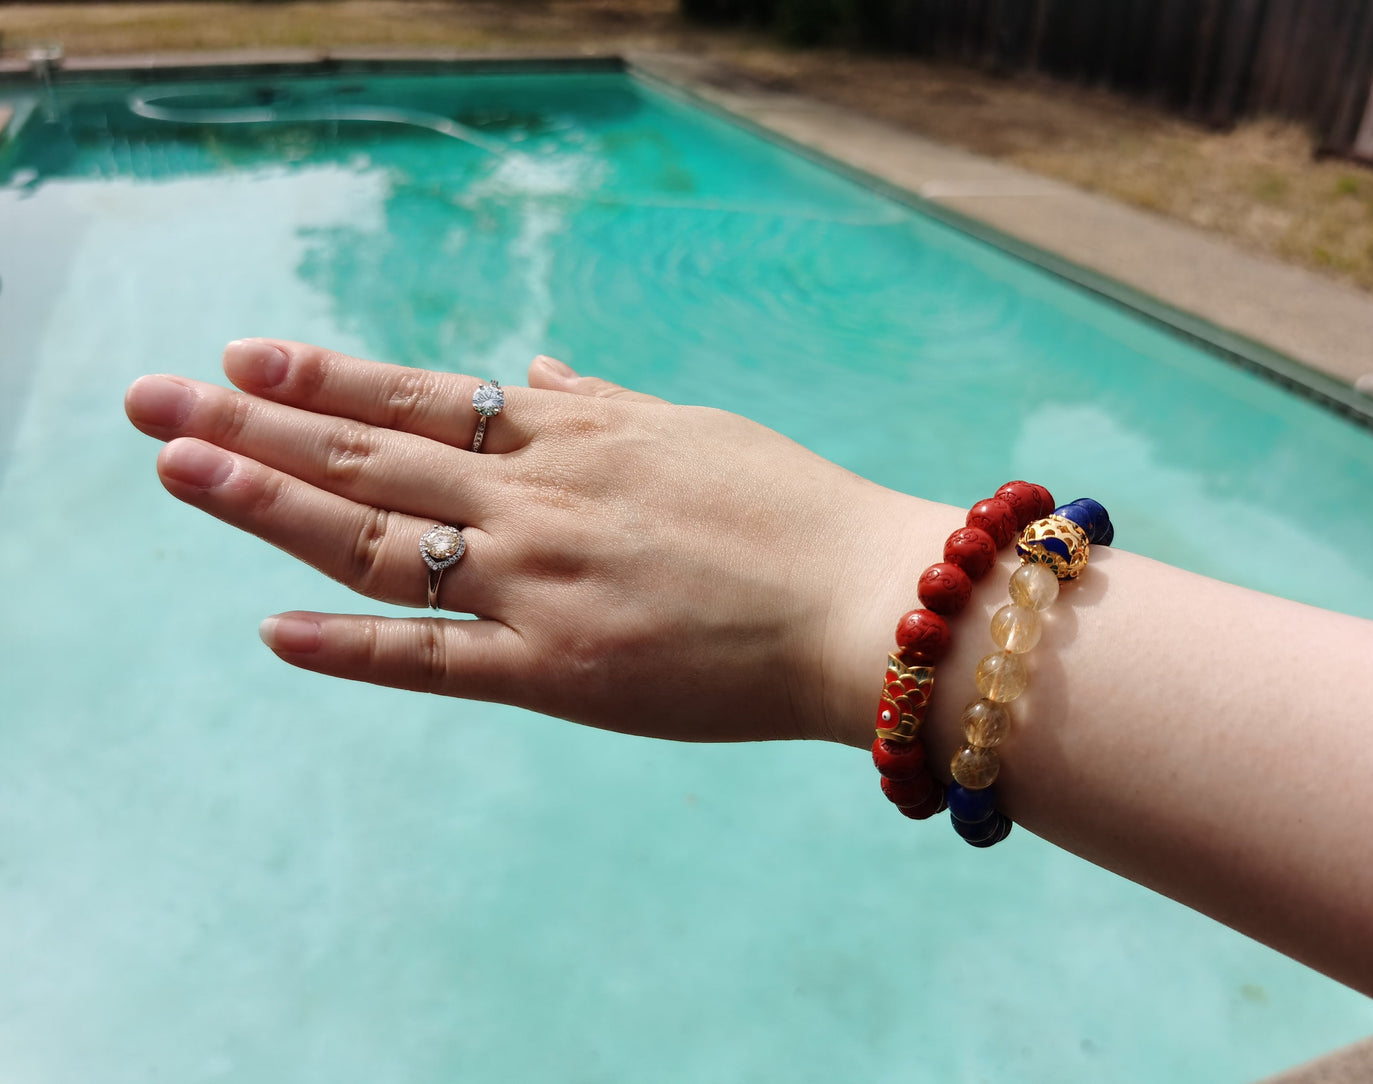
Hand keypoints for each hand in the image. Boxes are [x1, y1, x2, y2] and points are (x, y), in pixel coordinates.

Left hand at [125, 340, 914, 745]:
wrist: (864, 603)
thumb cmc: (795, 510)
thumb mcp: (694, 430)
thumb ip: (604, 405)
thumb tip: (540, 374)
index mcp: (575, 440)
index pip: (422, 400)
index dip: (328, 377)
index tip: (247, 357)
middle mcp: (537, 502)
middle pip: (370, 460)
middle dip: (256, 426)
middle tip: (156, 402)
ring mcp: (538, 585)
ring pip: (377, 543)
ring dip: (269, 504)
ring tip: (178, 469)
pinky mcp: (557, 672)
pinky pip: (433, 658)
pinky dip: (350, 647)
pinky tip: (273, 631)